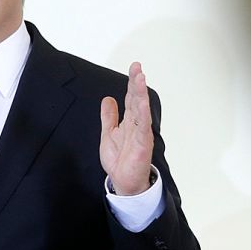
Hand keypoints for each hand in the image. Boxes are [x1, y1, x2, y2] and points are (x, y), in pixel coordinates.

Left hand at [101, 61, 154, 196]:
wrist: (123, 182)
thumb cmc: (119, 160)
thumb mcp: (108, 133)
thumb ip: (109, 116)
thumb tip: (108, 99)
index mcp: (129, 121)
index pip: (131, 97)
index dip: (132, 82)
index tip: (134, 67)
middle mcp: (136, 124)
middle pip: (137, 99)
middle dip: (137, 82)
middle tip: (137, 67)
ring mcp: (141, 133)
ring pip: (141, 109)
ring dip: (141, 93)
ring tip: (140, 79)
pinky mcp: (142, 144)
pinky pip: (143, 127)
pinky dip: (143, 114)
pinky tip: (142, 102)